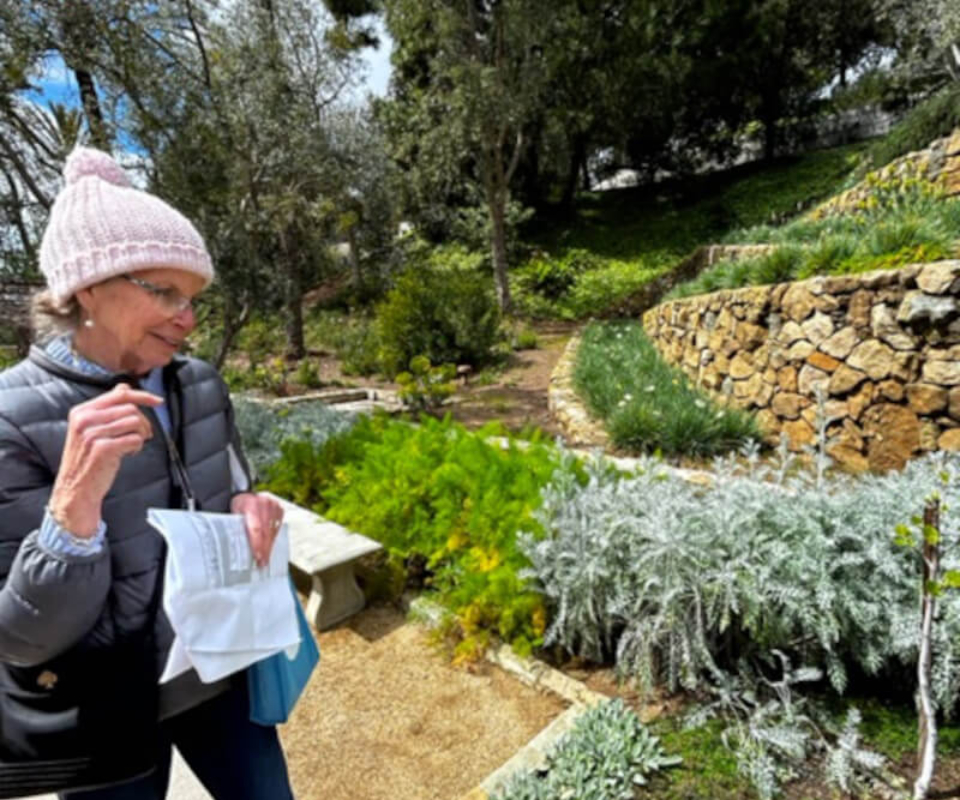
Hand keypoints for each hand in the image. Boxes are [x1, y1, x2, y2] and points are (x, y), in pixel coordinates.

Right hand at [49, 383, 162, 536]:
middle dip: (143, 422)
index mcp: (81, 412)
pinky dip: (137, 447)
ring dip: (141, 435)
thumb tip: (124, 387)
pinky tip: (128, 454)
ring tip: (132, 446)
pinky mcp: (103, 448)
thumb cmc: (88, 460)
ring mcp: (92, 434)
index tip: (158, 401)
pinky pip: (134, 439)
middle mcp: (84, 420)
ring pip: (135, 422)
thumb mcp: (90, 429)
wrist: (76, 490)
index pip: (118, 394)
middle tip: (143, 435)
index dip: (142, 396)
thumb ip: (106, 409)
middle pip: (130, 408)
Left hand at [231, 492, 283, 567]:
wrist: (246, 494)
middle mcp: (264, 504)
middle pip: (265, 531)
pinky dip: (273, 539)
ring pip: (272, 531)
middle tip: (262, 563)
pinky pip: (277, 527)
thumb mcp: (232, 514)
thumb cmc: (238, 507)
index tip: (258, 556)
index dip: (257, 543)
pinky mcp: (279, 509)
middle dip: (264, 549)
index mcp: (250, 505)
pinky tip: (269, 548)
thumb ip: (235, 528)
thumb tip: (235, 550)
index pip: (256, 528)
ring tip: (265, 559)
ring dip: (269, 546)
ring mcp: (273, 506)